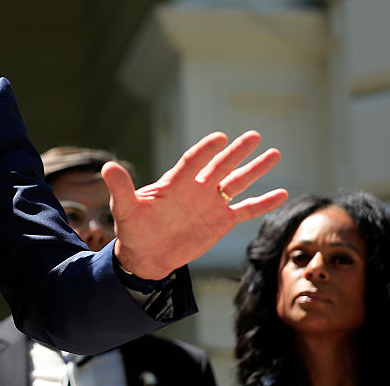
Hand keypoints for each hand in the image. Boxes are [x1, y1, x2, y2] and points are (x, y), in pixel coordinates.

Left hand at [106, 130, 286, 279]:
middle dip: (237, 151)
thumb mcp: (125, 208)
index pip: (193, 162)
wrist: (145, 255)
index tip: (220, 138)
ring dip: (254, 169)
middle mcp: (196, 189)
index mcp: (175, 183)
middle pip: (220, 165)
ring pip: (236, 183)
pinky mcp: (220, 223)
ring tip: (274, 153)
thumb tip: (107, 167)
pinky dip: (263, 202)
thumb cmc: (133, 229)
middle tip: (254, 135)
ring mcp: (210, 205)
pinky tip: (281, 193)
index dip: (205, 150)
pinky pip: (245, 210)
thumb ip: (121, 188)